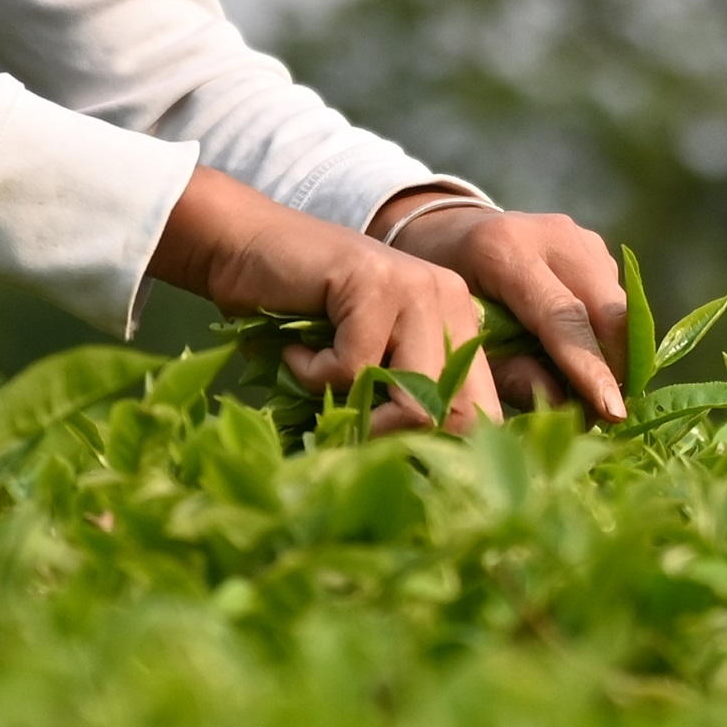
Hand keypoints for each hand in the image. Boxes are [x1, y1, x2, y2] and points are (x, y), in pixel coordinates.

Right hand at [148, 170, 498, 431]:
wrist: (242, 248)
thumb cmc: (297, 321)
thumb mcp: (363, 368)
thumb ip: (398, 405)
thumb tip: (423, 478)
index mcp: (460, 325)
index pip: (485, 413)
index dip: (440, 450)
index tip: (383, 450)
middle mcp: (451, 301)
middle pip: (460, 416)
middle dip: (395, 438)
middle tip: (344, 420)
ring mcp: (418, 287)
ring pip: (416, 400)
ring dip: (355, 411)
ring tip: (319, 380)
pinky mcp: (375, 282)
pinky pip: (355, 369)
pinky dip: (312, 373)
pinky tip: (296, 346)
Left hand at [371, 195, 631, 424]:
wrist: (445, 233)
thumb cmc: (443, 293)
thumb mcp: (460, 335)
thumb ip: (508, 371)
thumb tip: (564, 407)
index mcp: (504, 250)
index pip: (562, 316)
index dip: (591, 368)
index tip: (612, 412)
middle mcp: (550, 234)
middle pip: (607, 308)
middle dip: (616, 367)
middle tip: (604, 416)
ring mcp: (576, 235)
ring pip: (619, 305)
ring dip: (615, 354)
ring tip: (589, 393)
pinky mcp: (593, 244)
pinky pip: (612, 297)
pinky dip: (606, 335)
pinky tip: (581, 357)